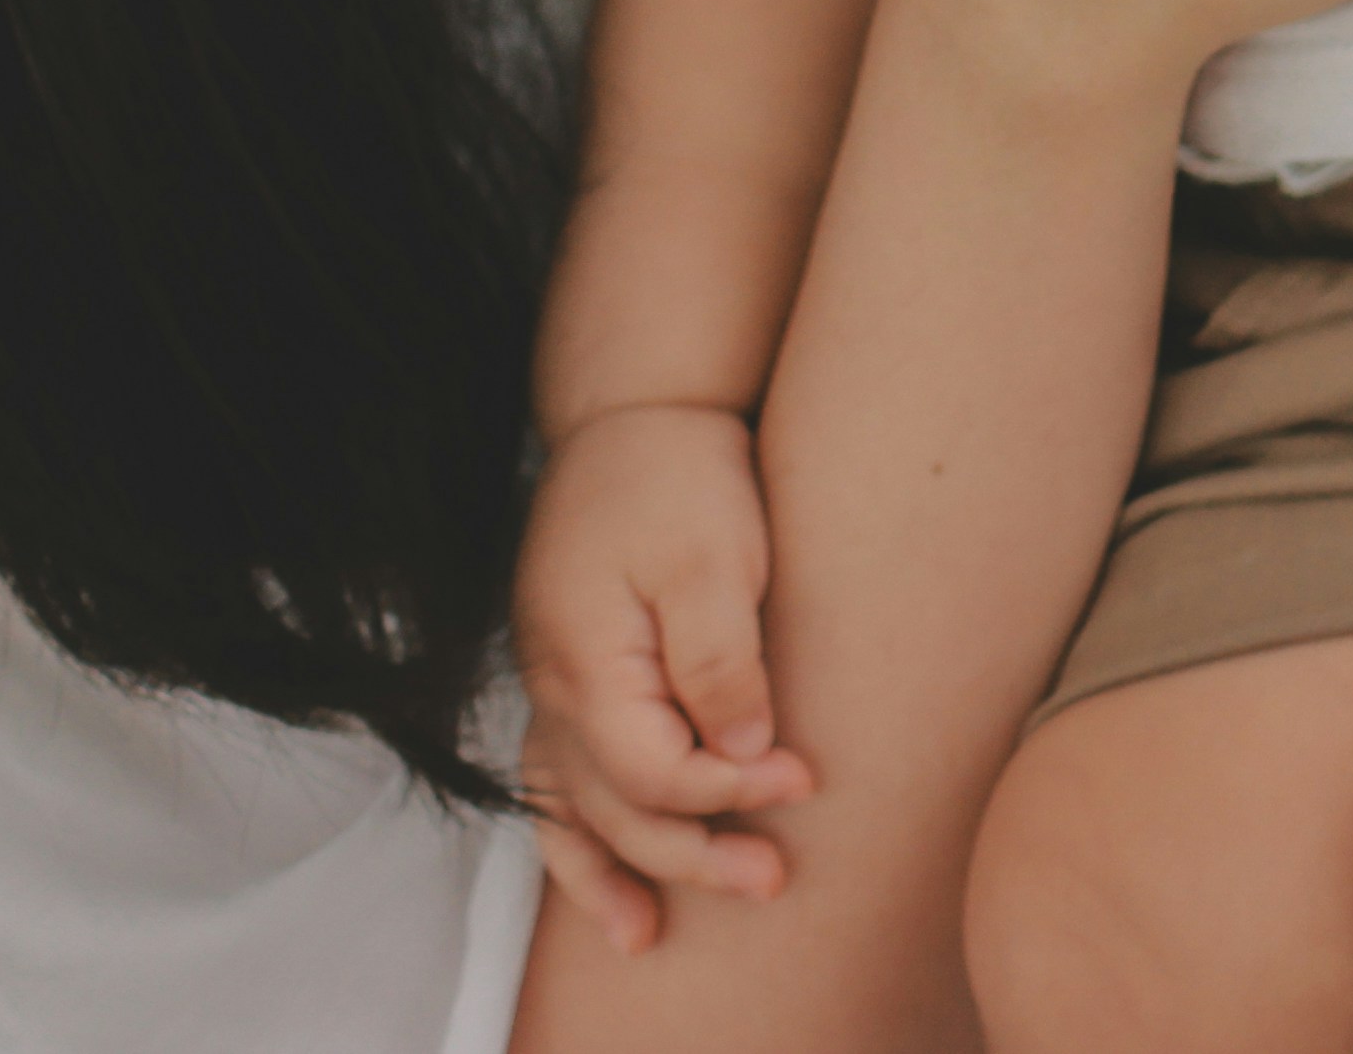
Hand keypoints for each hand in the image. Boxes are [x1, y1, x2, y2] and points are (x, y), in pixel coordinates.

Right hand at [510, 401, 806, 962]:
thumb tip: (742, 757)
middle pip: (616, 806)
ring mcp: (548, 685)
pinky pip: (551, 780)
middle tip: (774, 880)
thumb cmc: (679, 475)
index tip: (803, 780)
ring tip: (649, 937)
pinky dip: (572, 837)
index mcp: (586, 660)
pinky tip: (601, 878)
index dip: (731, 794)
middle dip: (694, 852)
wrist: (633, 414)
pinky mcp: (565, 678)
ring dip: (616, 871)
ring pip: (569, 808)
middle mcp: (552, 686)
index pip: (656, 771)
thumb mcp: (716, 556)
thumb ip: (722, 663)